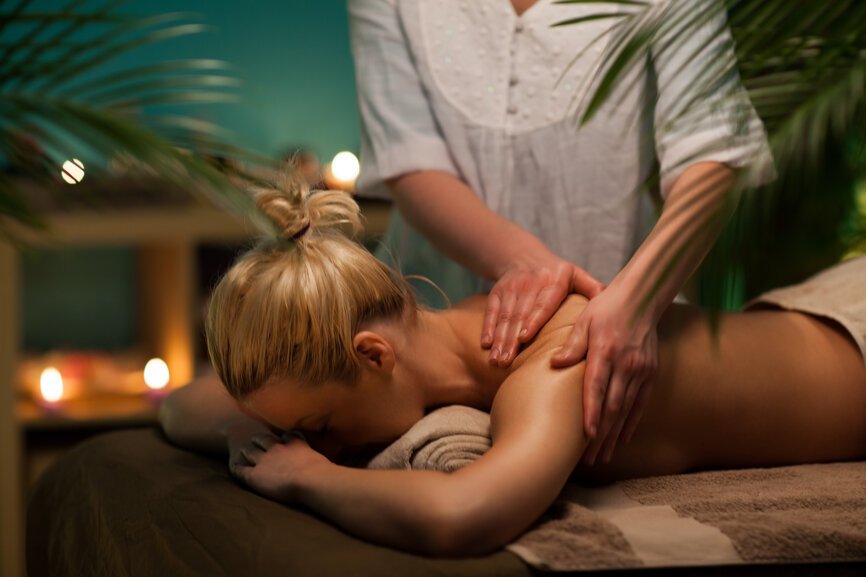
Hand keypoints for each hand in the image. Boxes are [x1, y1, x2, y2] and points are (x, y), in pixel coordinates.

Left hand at [230, 431, 331, 502]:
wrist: (310, 479)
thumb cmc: (322, 473)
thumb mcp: (324, 460)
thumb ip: (322, 459)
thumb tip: (335, 468)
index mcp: (294, 443)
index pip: (286, 435)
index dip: (283, 436)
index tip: (282, 436)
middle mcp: (277, 448)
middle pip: (264, 439)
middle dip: (259, 439)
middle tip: (255, 438)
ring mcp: (264, 460)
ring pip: (249, 451)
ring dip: (246, 451)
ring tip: (242, 451)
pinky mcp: (254, 475)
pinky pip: (241, 469)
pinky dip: (236, 467)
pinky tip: (233, 467)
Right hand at [482, 256, 603, 367]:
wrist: (523, 254)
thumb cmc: (557, 274)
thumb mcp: (577, 275)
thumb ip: (593, 289)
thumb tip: (615, 308)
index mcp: (554, 281)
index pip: (543, 303)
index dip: (532, 320)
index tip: (524, 338)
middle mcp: (530, 283)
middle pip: (520, 314)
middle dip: (511, 339)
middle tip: (506, 361)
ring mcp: (511, 288)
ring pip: (505, 316)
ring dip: (499, 339)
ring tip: (497, 360)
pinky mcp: (497, 291)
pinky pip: (491, 311)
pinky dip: (487, 328)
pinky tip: (486, 345)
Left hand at [551, 283, 657, 463]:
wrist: (642, 298)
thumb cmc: (606, 308)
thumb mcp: (585, 320)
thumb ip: (573, 344)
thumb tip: (556, 363)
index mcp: (606, 351)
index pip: (597, 387)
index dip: (592, 413)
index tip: (587, 436)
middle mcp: (626, 364)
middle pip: (612, 405)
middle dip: (601, 434)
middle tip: (589, 459)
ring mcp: (641, 370)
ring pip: (626, 409)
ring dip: (614, 435)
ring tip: (602, 456)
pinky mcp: (650, 373)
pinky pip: (641, 403)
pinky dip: (631, 423)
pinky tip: (622, 439)